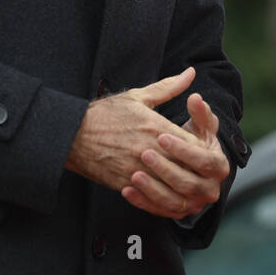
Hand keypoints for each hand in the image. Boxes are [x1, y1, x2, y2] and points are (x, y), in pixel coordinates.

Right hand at [65, 68, 202, 204]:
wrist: (71, 134)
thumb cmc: (105, 113)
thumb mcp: (138, 96)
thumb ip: (169, 87)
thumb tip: (191, 73)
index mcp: (156, 127)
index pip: (193, 145)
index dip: (202, 151)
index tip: (205, 151)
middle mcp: (149, 150)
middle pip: (186, 169)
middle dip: (197, 173)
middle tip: (203, 174)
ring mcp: (137, 169)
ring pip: (171, 189)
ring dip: (183, 190)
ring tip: (189, 189)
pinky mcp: (125, 184)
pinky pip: (151, 200)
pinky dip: (163, 201)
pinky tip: (168, 197)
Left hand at [122, 91, 229, 219]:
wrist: (178, 159)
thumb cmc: (187, 136)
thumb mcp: (195, 122)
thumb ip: (198, 110)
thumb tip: (195, 97)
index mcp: (219, 164)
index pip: (206, 161)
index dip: (184, 149)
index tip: (162, 136)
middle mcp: (210, 188)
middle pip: (190, 184)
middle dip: (166, 170)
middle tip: (144, 154)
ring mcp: (194, 203)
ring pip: (174, 201)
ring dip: (153, 189)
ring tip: (134, 175)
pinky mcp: (176, 212)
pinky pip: (159, 211)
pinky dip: (143, 202)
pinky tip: (127, 189)